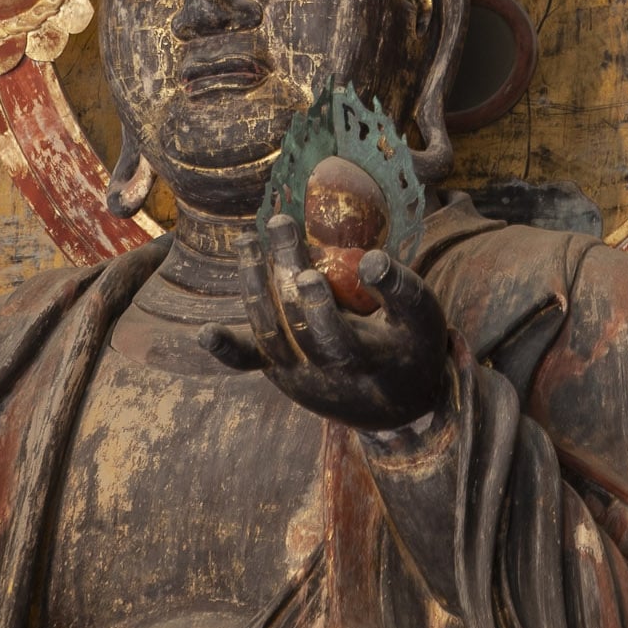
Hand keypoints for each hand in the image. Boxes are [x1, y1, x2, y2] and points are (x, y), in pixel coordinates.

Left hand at [199, 213, 448, 431]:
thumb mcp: (423, 316)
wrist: (396, 403)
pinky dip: (227, 347)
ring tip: (248, 242)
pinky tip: (205, 332)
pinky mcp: (281, 371)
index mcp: (366, 364)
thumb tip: (370, 259)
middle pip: (295, 327)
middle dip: (284, 274)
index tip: (309, 275)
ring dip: (255, 288)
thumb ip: (400, 288)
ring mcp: (298, 378)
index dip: (318, 312)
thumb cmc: (412, 344)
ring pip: (268, 335)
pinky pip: (248, 361)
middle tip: (281, 224)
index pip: (335, 342)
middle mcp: (325, 379)